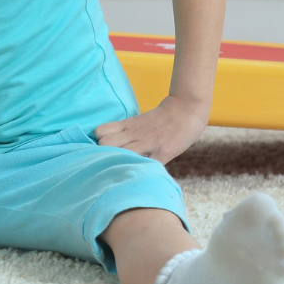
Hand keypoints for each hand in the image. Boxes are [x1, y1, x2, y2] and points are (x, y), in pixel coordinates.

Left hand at [93, 95, 208, 164]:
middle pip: (105, 144)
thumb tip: (107, 145)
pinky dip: (144, 172)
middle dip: (105, 155)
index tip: (100, 151)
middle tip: (112, 163)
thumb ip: (124, 132)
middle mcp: (134, 133)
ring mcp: (148, 143)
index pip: (100, 132)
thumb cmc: (160, 119)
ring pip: (122, 154)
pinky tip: (144, 175)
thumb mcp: (138, 121)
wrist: (185, 109)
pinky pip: (148, 166)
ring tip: (126, 171)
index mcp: (127, 125)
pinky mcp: (163, 152)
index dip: (98, 143)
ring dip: (122, 164)